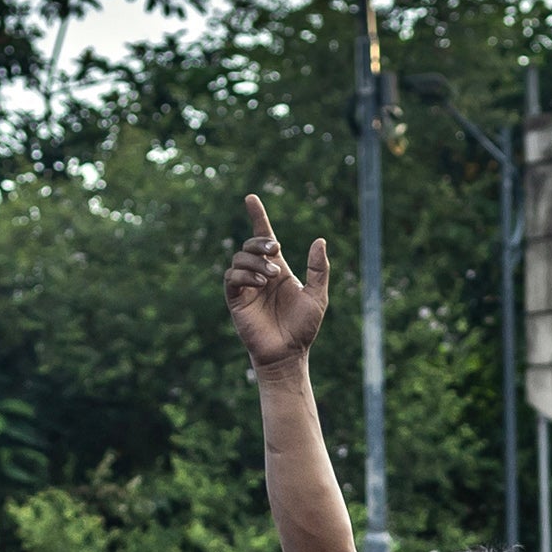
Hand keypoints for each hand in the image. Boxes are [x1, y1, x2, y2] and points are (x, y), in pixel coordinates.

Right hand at [225, 193, 331, 369]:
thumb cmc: (303, 328)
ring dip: (255, 260)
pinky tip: (260, 283)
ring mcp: (247, 286)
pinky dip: (244, 274)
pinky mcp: (236, 299)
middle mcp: (260, 274)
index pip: (264, 236)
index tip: (251, 198)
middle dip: (260, 240)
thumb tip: (319, 241)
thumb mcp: (317, 296)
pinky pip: (232, 276)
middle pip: (250, 243)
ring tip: (271, 276)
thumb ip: (319, 270)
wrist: (288, 353)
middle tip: (276, 249)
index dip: (257, 216)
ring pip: (239, 257)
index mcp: (278, 269)